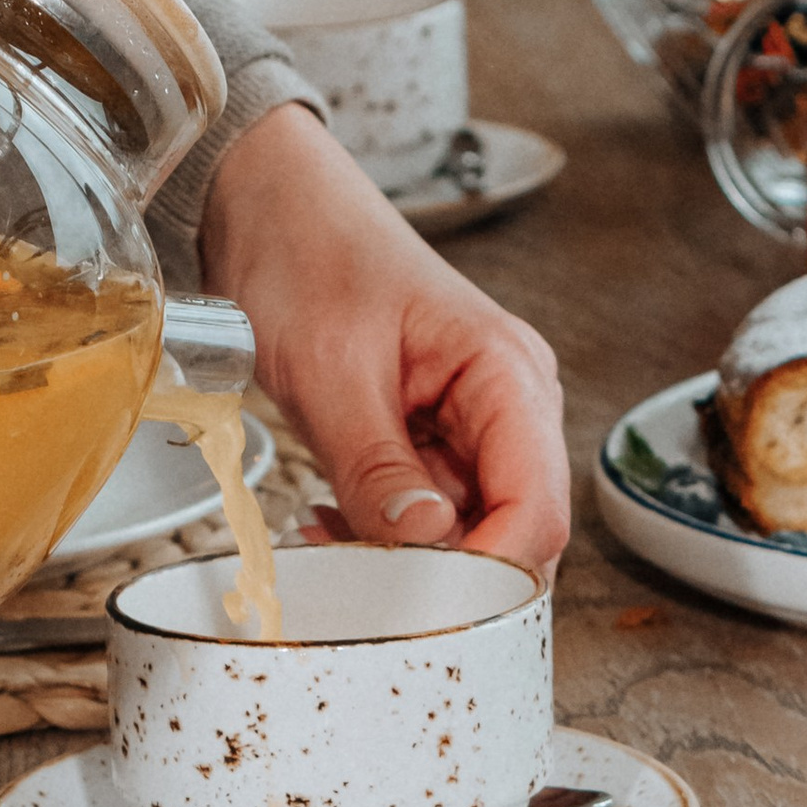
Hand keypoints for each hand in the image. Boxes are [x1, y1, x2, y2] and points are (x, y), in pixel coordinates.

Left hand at [198, 104, 568, 572]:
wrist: (267, 204)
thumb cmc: (307, 255)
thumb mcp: (331, 370)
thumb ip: (378, 465)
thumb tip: (424, 544)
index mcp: (507, 375)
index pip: (538, 509)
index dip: (487, 571)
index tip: (417, 602)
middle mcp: (509, 406)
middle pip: (514, 532)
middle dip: (444, 573)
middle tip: (359, 580)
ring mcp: (473, 426)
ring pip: (467, 532)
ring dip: (404, 558)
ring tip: (327, 538)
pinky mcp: (431, 439)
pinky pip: (426, 513)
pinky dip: (381, 533)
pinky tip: (330, 522)